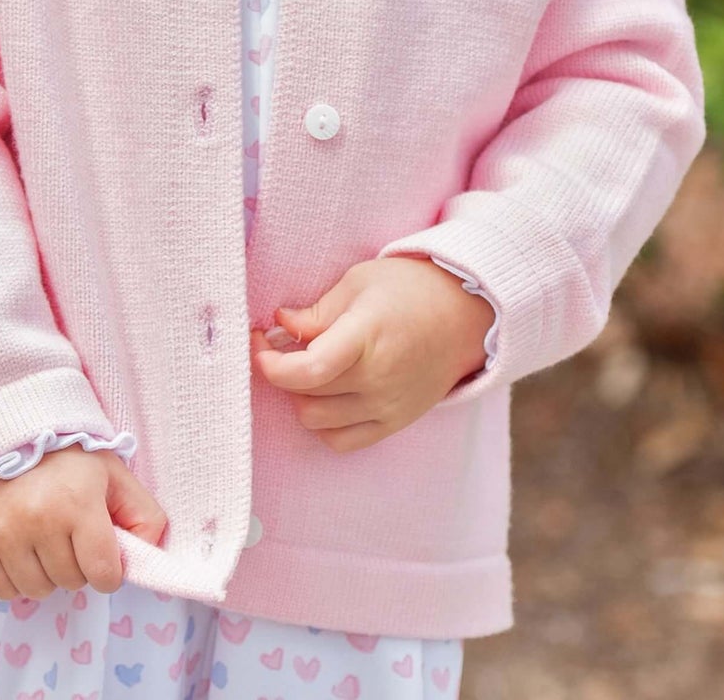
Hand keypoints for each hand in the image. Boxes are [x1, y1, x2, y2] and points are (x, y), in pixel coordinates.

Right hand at [0, 444, 167, 600]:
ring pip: (37, 590)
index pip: (103, 573)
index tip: (102, 554)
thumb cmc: (67, 459)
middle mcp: (39, 519)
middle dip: (75, 566)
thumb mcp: (113, 474)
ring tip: (43, 538)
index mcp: (79, 502)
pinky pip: (3, 590)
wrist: (7, 435)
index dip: (108, 570)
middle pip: (71, 583)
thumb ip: (143, 514)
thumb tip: (149, 554)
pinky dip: (15, 577)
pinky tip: (19, 547)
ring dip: (45, 573)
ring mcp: (3, 531)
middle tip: (68, 534)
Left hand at [250, 255, 494, 451]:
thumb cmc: (410, 289)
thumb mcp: (359, 282)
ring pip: (317, 421)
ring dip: (300, 397)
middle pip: (305, 395)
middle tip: (279, 345)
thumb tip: (278, 326)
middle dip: (281, 371)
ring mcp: (387, 405)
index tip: (259, 342)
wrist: (464, 314)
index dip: (270, 364)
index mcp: (367, 336)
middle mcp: (377, 378)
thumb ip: (317, 312)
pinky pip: (342, 441)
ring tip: (307, 368)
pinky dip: (324, 423)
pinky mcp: (394, 422)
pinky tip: (325, 395)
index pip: (307, 372)